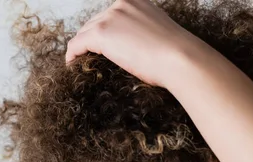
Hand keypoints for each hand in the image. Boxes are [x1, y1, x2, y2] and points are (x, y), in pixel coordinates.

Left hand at [65, 0, 189, 87]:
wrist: (180, 58)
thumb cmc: (176, 55)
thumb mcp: (160, 35)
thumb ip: (145, 34)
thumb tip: (141, 49)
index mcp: (136, 1)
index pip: (111, 15)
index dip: (103, 31)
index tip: (100, 46)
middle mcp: (122, 4)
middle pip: (95, 22)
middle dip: (90, 39)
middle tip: (86, 57)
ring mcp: (111, 17)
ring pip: (86, 32)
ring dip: (81, 47)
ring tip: (79, 63)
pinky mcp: (102, 33)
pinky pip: (78, 43)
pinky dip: (72, 54)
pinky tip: (72, 64)